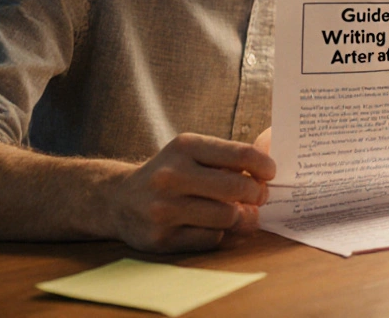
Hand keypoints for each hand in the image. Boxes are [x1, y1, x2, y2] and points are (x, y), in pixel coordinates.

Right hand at [107, 133, 275, 252]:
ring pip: (228, 217)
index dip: (265, 166)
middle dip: (257, 194)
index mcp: (185, 147)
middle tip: (257, 197)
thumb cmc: (170, 174)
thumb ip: (229, 160)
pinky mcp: (161, 239)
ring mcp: (163, 209)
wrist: (118, 200)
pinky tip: (211, 226)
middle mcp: (171, 176)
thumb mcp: (193, 153)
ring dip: (241, 217)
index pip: (242, 154)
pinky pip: (212, 240)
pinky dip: (220, 234)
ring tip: (238, 212)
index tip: (270, 174)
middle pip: (239, 188)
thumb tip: (268, 179)